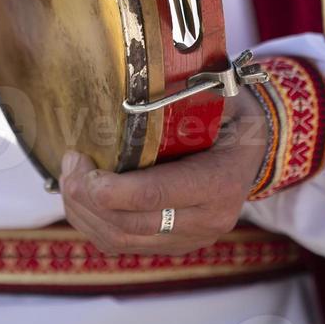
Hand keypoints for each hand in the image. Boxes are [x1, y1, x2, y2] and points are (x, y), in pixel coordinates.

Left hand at [59, 92, 270, 255]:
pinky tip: (81, 196)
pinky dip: (92, 223)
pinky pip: (121, 245)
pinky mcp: (174, 245)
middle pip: (129, 223)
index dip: (108, 188)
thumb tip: (135, 78)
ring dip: (82, 212)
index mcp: (220, 182)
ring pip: (119, 240)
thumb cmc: (229, 115)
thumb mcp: (218, 97)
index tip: (81, 162)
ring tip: (70, 176)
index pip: (155, 196)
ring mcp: (191, 239)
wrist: (254, 148)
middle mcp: (208, 220)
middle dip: (85, 196)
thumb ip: (183, 94)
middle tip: (70, 161)